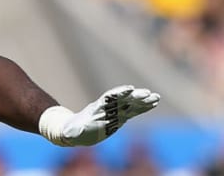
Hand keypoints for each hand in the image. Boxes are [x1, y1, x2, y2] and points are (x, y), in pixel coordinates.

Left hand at [39, 85, 159, 146]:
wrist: (78, 129)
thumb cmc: (74, 131)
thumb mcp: (71, 133)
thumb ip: (72, 133)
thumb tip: (67, 135)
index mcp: (96, 109)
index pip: (109, 99)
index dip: (118, 93)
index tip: (129, 89)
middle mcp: (107, 108)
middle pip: (122, 100)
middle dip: (134, 97)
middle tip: (148, 93)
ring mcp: (115, 111)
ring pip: (130, 104)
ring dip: (142, 100)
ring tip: (156, 96)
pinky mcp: (120, 117)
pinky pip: (133, 111)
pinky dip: (143, 107)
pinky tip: (154, 104)